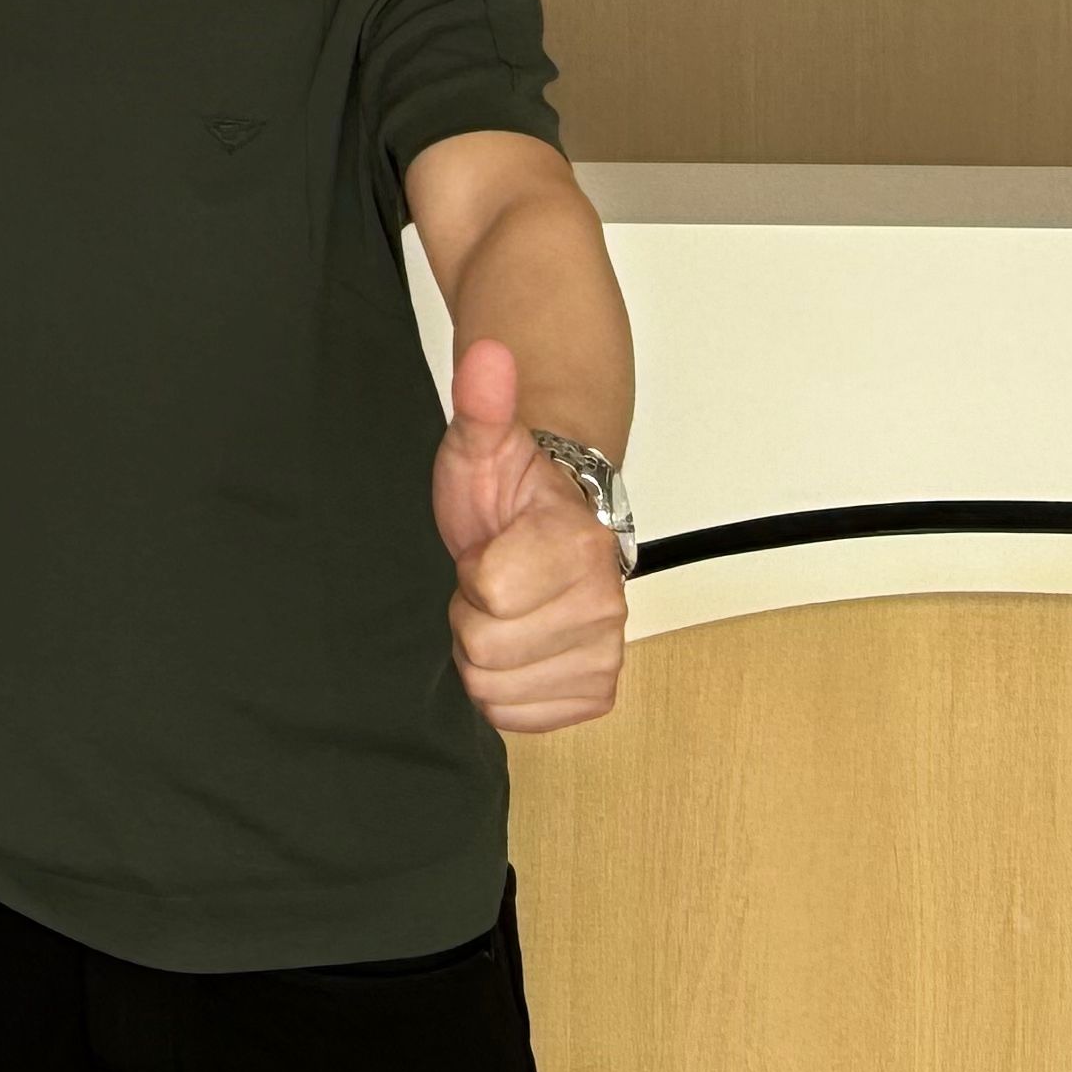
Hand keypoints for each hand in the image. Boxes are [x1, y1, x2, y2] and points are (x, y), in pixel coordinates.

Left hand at [433, 339, 627, 733]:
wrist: (546, 520)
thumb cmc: (508, 488)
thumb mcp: (480, 441)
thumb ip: (481, 400)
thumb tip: (487, 354)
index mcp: (577, 543)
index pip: (485, 591)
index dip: (466, 571)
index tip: (483, 546)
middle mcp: (605, 602)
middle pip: (484, 646)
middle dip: (471, 614)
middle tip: (489, 579)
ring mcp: (604, 651)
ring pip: (498, 689)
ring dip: (485, 653)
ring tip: (502, 608)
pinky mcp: (596, 690)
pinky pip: (522, 718)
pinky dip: (506, 689)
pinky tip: (515, 645)